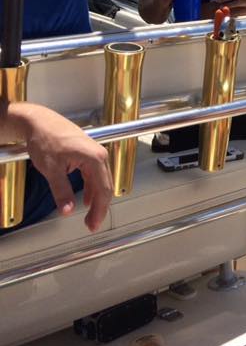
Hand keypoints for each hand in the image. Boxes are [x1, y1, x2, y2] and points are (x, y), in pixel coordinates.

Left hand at [23, 104, 112, 231]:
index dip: (100, 209)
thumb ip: (61, 191)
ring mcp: (95, 154)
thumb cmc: (46, 138)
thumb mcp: (51, 169)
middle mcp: (99, 155)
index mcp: (95, 158)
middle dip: (100, 207)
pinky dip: (91, 189)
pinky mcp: (88, 154)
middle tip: (92, 224)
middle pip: (106, 186)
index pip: (104, 189)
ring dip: (96, 200)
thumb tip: (67, 210)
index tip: (94, 223)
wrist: (39, 121)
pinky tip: (86, 199)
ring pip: (101, 182)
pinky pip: (94, 175)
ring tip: (90, 216)